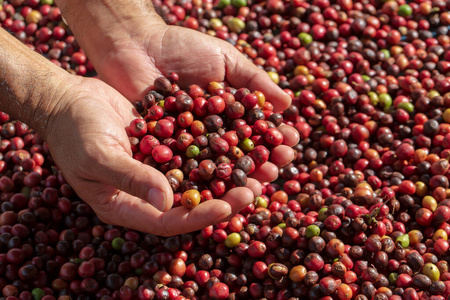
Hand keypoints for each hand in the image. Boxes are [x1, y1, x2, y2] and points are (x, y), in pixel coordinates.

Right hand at [44, 75, 259, 235]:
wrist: (66, 99)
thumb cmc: (72, 132)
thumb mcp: (98, 156)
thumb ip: (131, 178)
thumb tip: (167, 202)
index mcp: (128, 205)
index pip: (170, 220)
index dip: (200, 215)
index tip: (230, 206)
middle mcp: (147, 190)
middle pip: (191, 200)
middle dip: (225, 196)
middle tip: (257, 187)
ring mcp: (158, 166)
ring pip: (198, 175)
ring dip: (227, 171)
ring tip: (259, 164)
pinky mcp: (165, 143)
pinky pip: (194, 148)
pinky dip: (215, 145)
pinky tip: (240, 137)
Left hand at [92, 23, 298, 182]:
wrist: (136, 45)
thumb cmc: (182, 48)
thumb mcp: (224, 58)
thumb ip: (254, 79)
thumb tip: (288, 102)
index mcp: (228, 111)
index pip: (256, 129)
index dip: (273, 137)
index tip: (291, 143)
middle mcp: (211, 131)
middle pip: (238, 152)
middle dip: (259, 163)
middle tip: (274, 170)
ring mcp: (188, 143)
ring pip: (214, 165)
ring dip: (234, 177)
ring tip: (253, 185)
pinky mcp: (163, 150)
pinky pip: (182, 167)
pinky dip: (198, 179)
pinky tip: (215, 188)